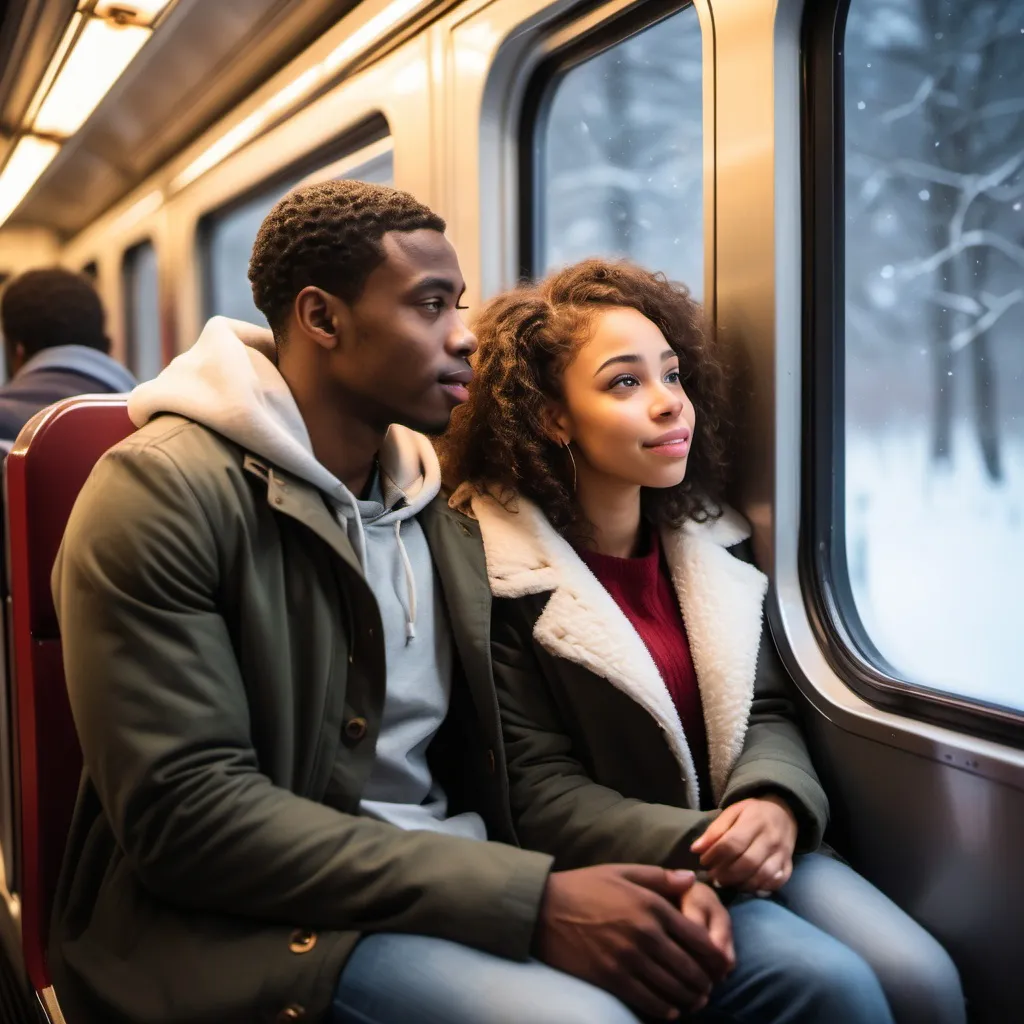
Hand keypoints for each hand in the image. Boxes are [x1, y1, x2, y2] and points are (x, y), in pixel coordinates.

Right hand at [535, 864, 731, 1019]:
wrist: (543, 909)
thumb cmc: (584, 886)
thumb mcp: (623, 872)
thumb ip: (660, 877)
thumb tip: (692, 879)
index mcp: (652, 905)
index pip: (699, 939)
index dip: (716, 957)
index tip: (720, 965)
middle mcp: (645, 933)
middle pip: (690, 969)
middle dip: (705, 982)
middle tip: (709, 988)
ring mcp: (628, 958)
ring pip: (674, 989)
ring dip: (690, 999)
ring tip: (694, 1001)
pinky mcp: (612, 978)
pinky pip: (649, 1002)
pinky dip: (666, 1010)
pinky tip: (670, 1010)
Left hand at [690, 795, 797, 891]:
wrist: (784, 813)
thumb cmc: (753, 813)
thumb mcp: (732, 812)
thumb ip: (715, 830)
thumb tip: (696, 849)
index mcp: (754, 821)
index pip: (733, 842)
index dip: (715, 855)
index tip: (704, 861)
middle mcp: (771, 838)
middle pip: (747, 862)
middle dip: (727, 874)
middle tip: (713, 877)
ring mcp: (782, 853)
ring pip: (762, 875)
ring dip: (741, 884)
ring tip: (727, 883)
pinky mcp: (789, 865)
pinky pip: (776, 882)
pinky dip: (760, 888)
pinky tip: (746, 886)